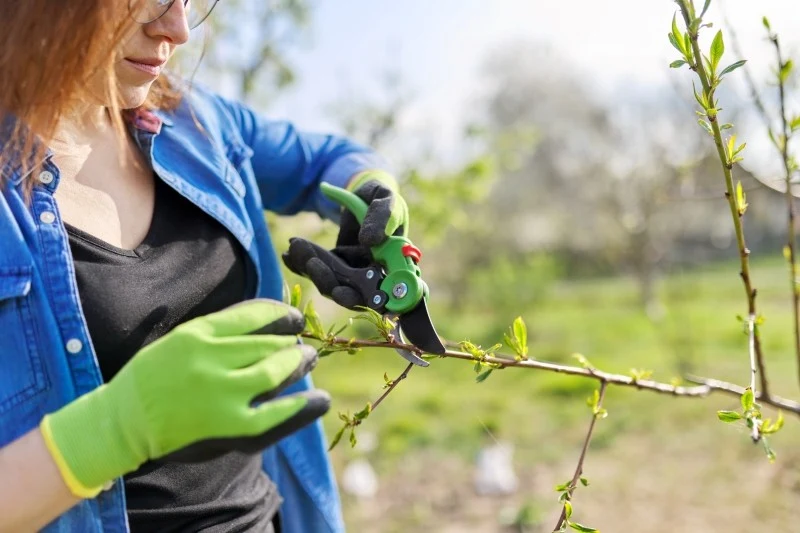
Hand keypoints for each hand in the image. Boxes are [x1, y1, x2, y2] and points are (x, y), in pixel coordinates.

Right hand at [40, 299, 328, 497]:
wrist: (122, 422)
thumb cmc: (153, 377)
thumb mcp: (181, 339)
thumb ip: (221, 329)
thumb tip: (269, 316)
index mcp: (198, 334)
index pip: (254, 315)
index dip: (282, 314)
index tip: (294, 318)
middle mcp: (210, 360)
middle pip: (268, 342)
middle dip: (292, 341)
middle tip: (302, 343)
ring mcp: (220, 394)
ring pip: (274, 371)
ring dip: (298, 364)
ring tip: (307, 360)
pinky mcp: (228, 426)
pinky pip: (274, 415)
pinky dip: (300, 407)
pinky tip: (319, 400)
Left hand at [282, 171, 408, 308]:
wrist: (364, 193)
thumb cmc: (381, 196)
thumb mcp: (385, 199)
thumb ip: (382, 216)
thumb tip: (370, 240)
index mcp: (394, 265)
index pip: (379, 293)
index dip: (359, 297)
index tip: (338, 292)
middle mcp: (374, 275)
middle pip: (350, 291)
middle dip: (328, 281)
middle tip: (311, 263)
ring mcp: (354, 272)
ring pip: (331, 281)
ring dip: (311, 269)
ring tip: (294, 248)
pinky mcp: (336, 265)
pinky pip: (319, 270)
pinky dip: (302, 265)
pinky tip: (288, 255)